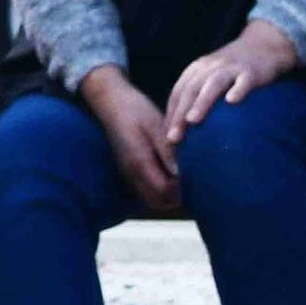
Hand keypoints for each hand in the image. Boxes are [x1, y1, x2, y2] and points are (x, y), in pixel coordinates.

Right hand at [75, 64, 180, 214]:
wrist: (110, 102)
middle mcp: (132, 174)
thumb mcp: (156, 126)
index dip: (182, 189)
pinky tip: (169, 172)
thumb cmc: (135, 110)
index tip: (195, 174)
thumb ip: (168, 151)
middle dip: (177, 196)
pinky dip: (159, 189)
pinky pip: (146, 191)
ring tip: (181, 175)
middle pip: (159, 202)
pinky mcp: (128, 172)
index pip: (165, 191)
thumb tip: (182, 174)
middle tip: (191, 178)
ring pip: (152, 199)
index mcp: (140, 162)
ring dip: (168, 194)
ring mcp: (128, 174)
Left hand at [162, 19, 299, 145]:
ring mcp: (230, 68)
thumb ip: (198, 96)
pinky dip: (237, 89)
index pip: (178, 93)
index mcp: (197, 70)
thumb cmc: (233, 70)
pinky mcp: (251, 71)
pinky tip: (232, 101)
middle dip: (179, 114)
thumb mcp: (211, 77)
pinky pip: (244, 80)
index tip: (166, 138)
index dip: (170, 114)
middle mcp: (210, 67)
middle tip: (173, 138)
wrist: (263, 44)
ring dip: (201, 102)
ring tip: (192, 121)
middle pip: (191, 90)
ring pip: (213, 84)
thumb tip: (185, 130)